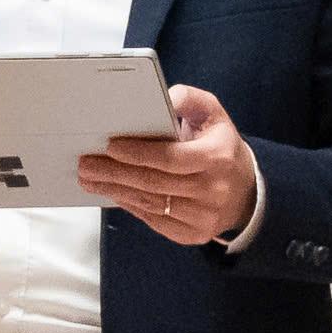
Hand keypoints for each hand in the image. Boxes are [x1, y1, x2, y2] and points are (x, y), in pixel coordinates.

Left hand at [77, 84, 256, 245]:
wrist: (245, 191)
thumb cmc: (220, 145)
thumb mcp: (212, 113)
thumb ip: (187, 98)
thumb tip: (163, 99)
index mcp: (217, 158)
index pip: (170, 157)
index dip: (138, 153)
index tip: (110, 146)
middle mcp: (213, 190)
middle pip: (154, 182)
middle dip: (115, 173)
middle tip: (86, 164)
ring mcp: (204, 216)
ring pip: (150, 204)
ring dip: (115, 190)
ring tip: (90, 179)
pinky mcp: (194, 234)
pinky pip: (155, 220)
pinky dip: (130, 206)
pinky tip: (113, 193)